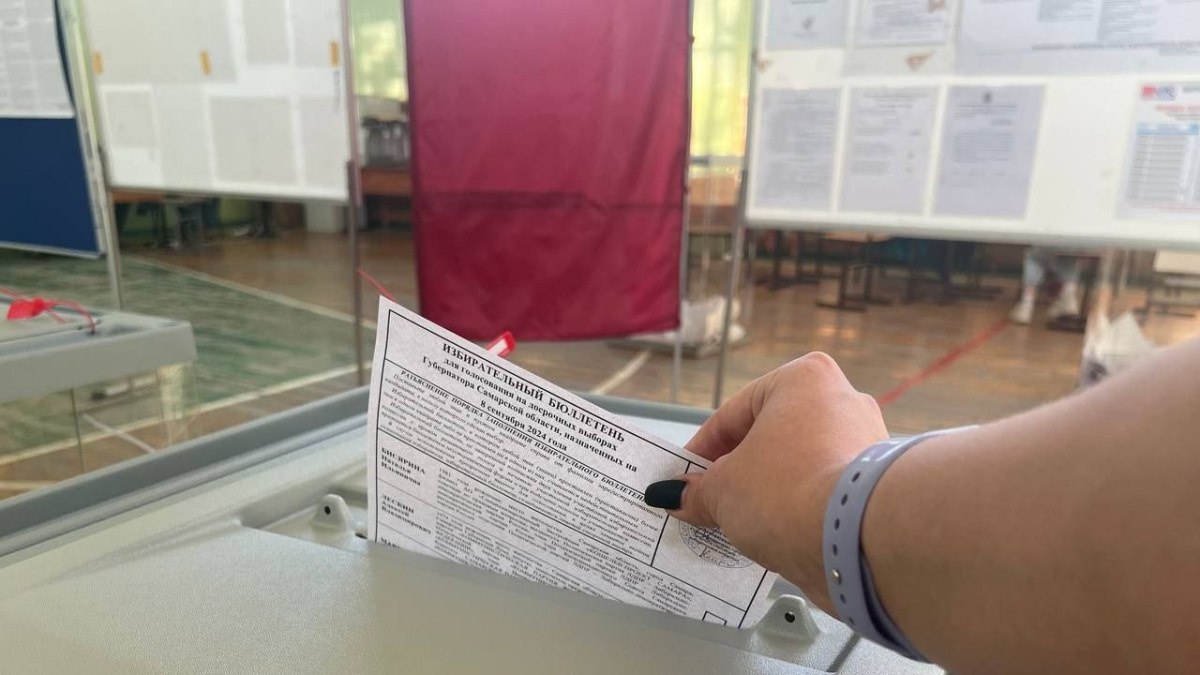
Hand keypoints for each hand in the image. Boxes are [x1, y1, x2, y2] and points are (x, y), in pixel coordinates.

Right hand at [645, 352, 886, 612]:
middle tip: (707, 505)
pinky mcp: (877, 485)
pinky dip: (798, 510)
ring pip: (798, 467)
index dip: (700, 453)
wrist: (862, 540)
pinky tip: (776, 536)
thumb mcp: (723, 492)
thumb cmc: (788, 491)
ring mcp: (865, 443)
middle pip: (769, 439)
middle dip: (737, 473)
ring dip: (768, 494)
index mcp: (802, 380)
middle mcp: (840, 401)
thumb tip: (673, 497)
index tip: (681, 482)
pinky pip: (823, 492)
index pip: (733, 415)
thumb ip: (696, 492)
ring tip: (739, 527)